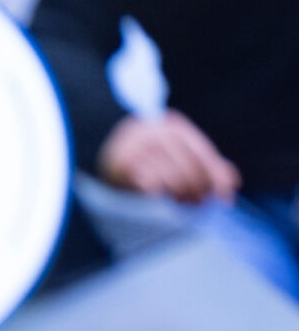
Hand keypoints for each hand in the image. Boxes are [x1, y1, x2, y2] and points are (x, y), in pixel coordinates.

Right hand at [98, 111, 239, 203]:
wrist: (98, 145)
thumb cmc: (147, 153)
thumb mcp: (177, 150)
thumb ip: (207, 164)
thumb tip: (232, 184)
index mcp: (174, 126)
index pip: (204, 155)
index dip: (216, 179)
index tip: (224, 199)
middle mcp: (156, 134)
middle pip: (189, 171)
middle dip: (197, 192)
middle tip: (196, 203)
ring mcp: (138, 149)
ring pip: (171, 181)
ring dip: (178, 197)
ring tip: (179, 201)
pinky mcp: (123, 166)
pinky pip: (150, 187)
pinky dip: (157, 195)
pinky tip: (158, 197)